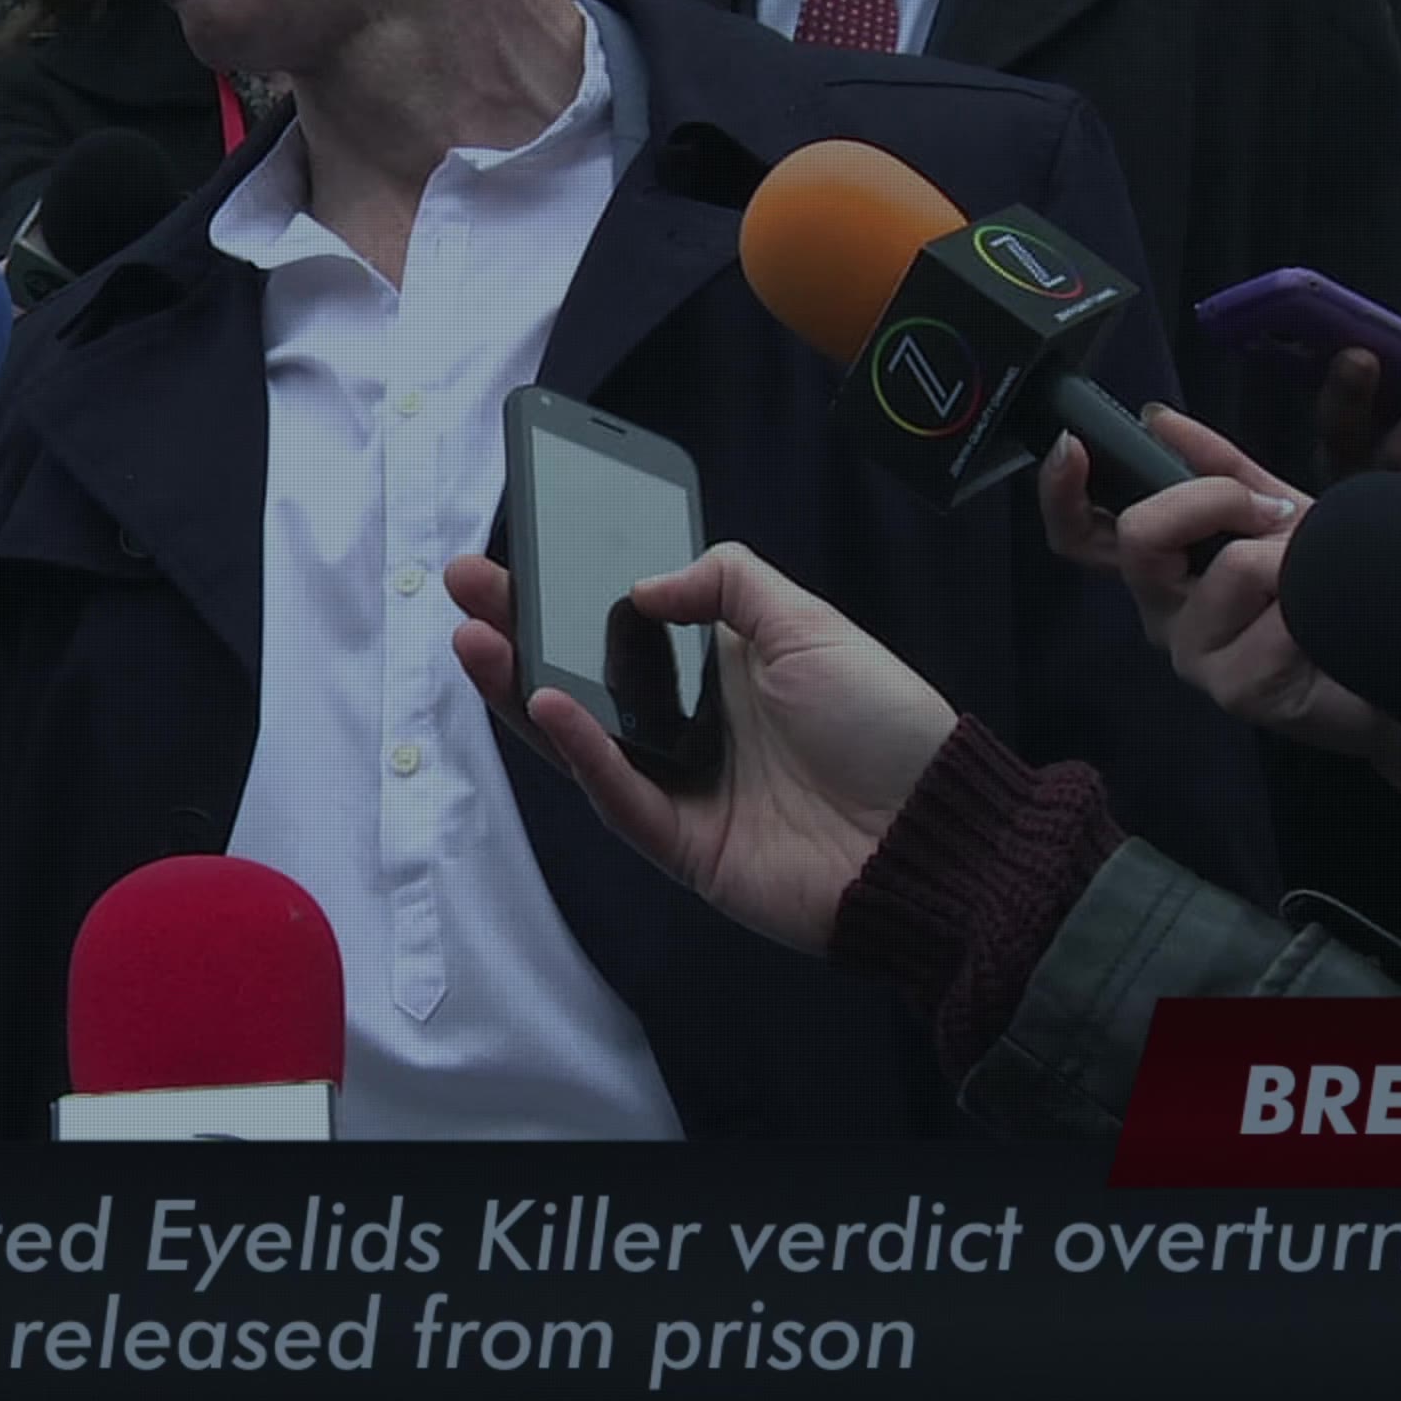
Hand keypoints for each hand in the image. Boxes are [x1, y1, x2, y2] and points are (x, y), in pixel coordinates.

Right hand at [446, 543, 956, 953]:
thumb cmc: (885, 725)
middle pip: (583, 678)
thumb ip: (728, 583)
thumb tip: (643, 585)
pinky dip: (582, 754)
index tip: (517, 553)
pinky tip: (545, 706)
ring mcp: (682, 789)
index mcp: (721, 670)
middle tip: (467, 586)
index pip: (623, 627)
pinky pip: (619, 798)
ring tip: (474, 640)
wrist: (934, 831)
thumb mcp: (810, 622)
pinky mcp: (684, 847)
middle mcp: (692, 728)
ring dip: (522, 692)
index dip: (568, 595)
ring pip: (580, 740)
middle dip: (520, 632)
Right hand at [1040, 405, 1400, 781]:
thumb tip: (1156, 417)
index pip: (1082, 533)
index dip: (1061, 490)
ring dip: (1291, 555)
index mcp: (1160, 567)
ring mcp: (1193, 655)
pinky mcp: (1235, 690)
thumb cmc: (1327, 589)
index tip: (1072, 444)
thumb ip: (1222, 467)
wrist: (1392, 661)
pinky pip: (1275, 617)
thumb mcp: (1278, 512)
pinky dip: (1314, 601)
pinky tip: (1327, 623)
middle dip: (1214, 498)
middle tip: (1275, 510)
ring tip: (1319, 575)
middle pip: (1140, 536)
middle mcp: (1162, 610)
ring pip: (1229, 567)